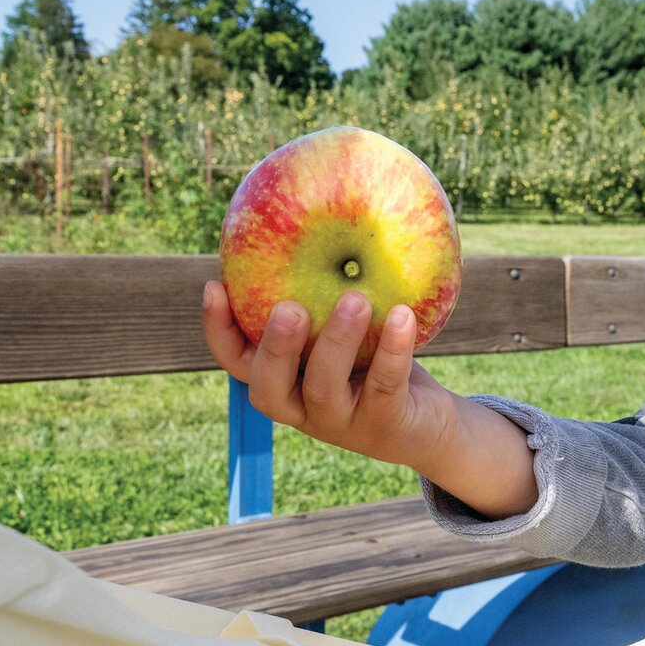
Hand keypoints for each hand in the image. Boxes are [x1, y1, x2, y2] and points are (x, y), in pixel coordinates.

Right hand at [201, 281, 460, 470]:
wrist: (430, 421)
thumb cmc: (378, 360)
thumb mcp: (349, 326)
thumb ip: (324, 290)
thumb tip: (313, 219)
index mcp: (286, 380)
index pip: (237, 362)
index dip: (218, 330)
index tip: (214, 285)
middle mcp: (304, 407)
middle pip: (267, 387)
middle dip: (274, 346)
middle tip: (289, 308)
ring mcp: (342, 423)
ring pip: (324, 388)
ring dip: (336, 341)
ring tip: (356, 300)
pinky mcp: (384, 426)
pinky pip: (384, 386)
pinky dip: (393, 350)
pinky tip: (403, 315)